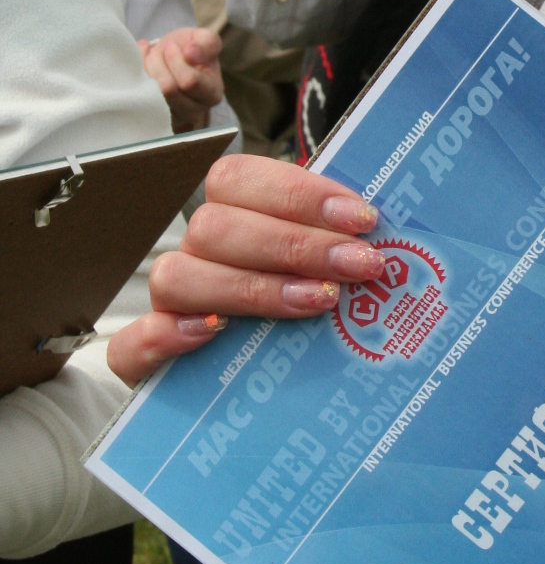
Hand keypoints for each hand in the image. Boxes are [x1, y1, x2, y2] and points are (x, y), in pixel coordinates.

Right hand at [106, 155, 386, 385]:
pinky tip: (213, 333)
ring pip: (179, 276)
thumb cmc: (312, 302)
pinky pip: (130, 345)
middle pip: (216, 226)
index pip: (239, 177)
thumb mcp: (328, 265)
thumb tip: (394, 237)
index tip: (363, 218)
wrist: (265, 386)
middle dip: (295, 244)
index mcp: (233, 211)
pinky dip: (165, 336)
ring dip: (253, 287)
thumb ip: (342, 242)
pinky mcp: (146, 362)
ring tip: (319, 302)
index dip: (299, 194)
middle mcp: (196, 252)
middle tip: (360, 266)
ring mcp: (170, 305)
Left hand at [138, 27, 223, 130]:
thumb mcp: (203, 39)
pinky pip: (139, 100)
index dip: (175, 60)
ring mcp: (174, 119)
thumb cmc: (190, 50)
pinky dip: (137, 79)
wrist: (173, 61)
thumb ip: (207, 42)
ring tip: (149, 57)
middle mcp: (195, 111)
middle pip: (168, 89)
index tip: (170, 45)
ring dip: (146, 70)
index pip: (190, 82)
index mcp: (212, 93)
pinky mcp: (155, 119)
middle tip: (158, 50)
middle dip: (157, 63)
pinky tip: (141, 66)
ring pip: (152, 95)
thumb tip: (191, 53)